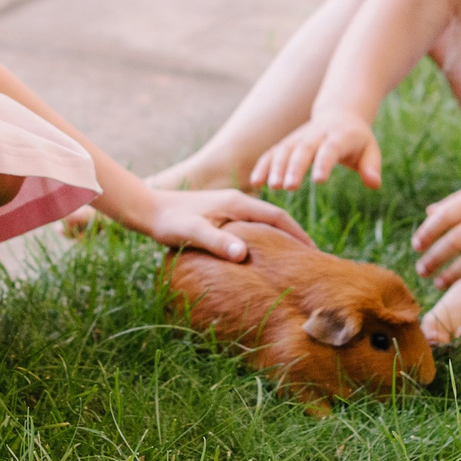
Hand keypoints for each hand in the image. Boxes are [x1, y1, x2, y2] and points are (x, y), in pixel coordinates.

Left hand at [138, 188, 311, 260]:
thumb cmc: (169, 222)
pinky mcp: (220, 215)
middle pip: (275, 218)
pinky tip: (262, 254)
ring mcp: (229, 207)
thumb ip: (218, 242)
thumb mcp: (193, 232)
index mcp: (237, 202)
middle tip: (311, 260)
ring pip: (263, 222)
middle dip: (294, 236)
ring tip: (293, 259)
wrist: (146, 210)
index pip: (277, 216)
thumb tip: (243, 255)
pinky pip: (251, 226)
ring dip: (280, 237)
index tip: (313, 252)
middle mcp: (237, 201)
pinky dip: (263, 238)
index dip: (297, 234)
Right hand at [248, 115, 381, 191]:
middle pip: (304, 150)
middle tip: (289, 187)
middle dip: (295, 167)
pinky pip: (273, 152)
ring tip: (273, 186)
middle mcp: (316, 135)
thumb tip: (374, 184)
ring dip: (277, 167)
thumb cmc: (357, 140)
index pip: (330, 149)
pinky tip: (255, 182)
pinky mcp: (287, 143)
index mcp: (339, 136)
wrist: (339, 115)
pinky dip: (263, 166)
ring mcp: (299, 138)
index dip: (324, 162)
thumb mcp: (370, 150)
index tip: (318, 180)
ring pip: (285, 150)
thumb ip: (371, 166)